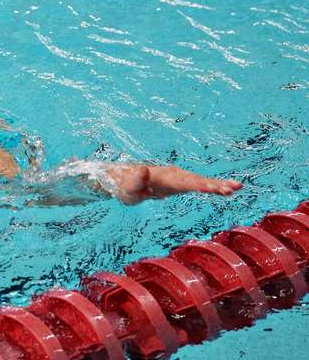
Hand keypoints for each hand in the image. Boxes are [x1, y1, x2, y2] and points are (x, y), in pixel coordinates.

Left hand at [108, 164, 241, 204]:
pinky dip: (212, 186)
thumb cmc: (124, 187)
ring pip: (200, 181)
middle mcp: (173, 175)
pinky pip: (199, 184)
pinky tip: (226, 190)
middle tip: (233, 188)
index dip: (198, 185)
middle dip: (214, 185)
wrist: (122, 181)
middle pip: (196, 180)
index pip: (184, 183)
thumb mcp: (127, 187)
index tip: (213, 188)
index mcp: (163, 177)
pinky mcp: (180, 183)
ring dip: (217, 185)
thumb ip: (135, 180)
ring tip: (236, 188)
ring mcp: (177, 178)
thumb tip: (142, 169)